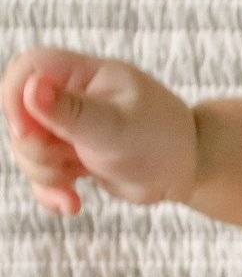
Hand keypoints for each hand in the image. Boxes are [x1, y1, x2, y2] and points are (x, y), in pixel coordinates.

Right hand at [2, 46, 196, 214]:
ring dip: (43, 175)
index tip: (28, 131)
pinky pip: (43, 174)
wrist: (189, 170)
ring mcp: (69, 128)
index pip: (26, 69)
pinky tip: (71, 206)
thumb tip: (32, 88)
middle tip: (63, 165)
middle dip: (33, 148)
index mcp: (81, 74)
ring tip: (72, 192)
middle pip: (20, 115)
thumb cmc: (162, 139)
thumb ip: (73, 112)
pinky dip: (51, 193)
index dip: (16, 99)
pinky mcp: (73, 157)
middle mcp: (70, 97)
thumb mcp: (117, 126)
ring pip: (29, 149)